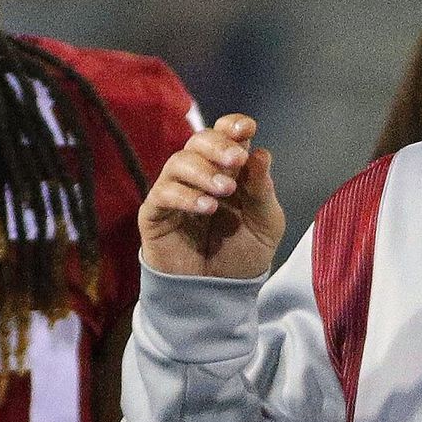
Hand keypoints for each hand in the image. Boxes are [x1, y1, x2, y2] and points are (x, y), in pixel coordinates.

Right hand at [139, 114, 285, 279]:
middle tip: (236, 161)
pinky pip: (162, 193)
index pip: (225, 136)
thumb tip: (260, 153)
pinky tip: (206, 207)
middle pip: (199, 140)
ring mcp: (175, 192)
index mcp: (229, 171)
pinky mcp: (156, 214)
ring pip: (178, 162)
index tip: (246, 128)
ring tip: (224, 190)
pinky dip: (184, 195)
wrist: (219, 295)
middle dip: (218, 145)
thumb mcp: (266, 224)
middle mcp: (200, 176)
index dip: (232, 126)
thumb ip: (263, 191)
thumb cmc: (243, 256)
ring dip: (203, 171)